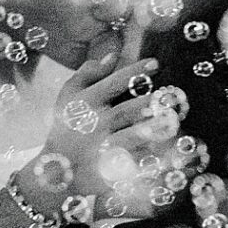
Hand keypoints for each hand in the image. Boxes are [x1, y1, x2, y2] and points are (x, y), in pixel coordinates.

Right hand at [34, 37, 164, 203]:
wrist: (55, 169)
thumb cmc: (67, 126)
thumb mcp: (68, 97)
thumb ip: (87, 74)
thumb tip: (112, 56)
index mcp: (85, 104)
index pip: (112, 84)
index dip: (134, 72)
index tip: (156, 63)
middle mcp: (93, 126)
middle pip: (123, 112)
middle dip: (144, 104)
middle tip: (165, 96)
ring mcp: (100, 150)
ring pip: (129, 140)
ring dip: (150, 131)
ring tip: (171, 122)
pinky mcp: (108, 171)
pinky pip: (132, 165)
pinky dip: (149, 159)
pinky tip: (170, 154)